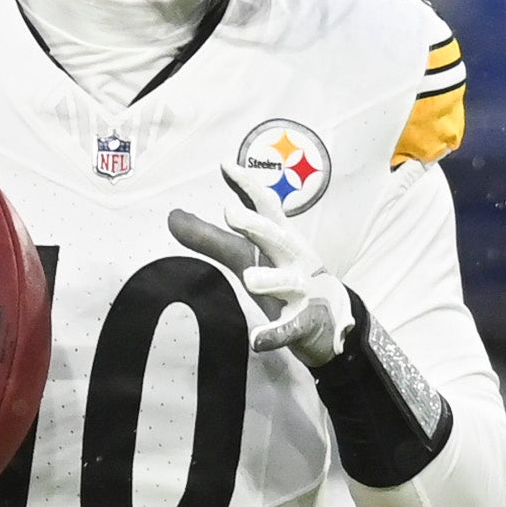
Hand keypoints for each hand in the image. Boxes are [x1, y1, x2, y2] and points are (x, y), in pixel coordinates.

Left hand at [167, 163, 352, 365]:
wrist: (333, 319)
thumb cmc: (285, 276)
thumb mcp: (247, 256)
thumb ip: (211, 239)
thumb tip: (172, 216)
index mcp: (280, 239)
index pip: (266, 208)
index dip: (248, 187)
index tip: (225, 166)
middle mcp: (293, 260)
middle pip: (278, 239)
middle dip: (258, 226)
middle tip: (231, 214)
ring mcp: (302, 292)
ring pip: (287, 284)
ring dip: (270, 280)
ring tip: (250, 279)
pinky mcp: (305, 323)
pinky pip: (290, 329)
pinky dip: (274, 334)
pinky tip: (257, 340)